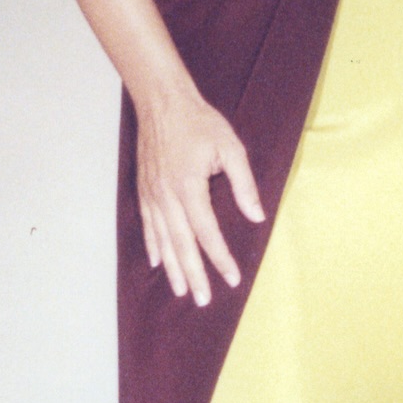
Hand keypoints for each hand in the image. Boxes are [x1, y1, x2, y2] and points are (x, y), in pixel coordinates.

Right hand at [135, 83, 263, 305]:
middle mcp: (167, 196)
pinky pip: (148, 225)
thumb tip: (257, 216)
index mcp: (189, 187)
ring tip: (182, 291)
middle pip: (181, 244)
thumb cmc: (199, 123)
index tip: (233, 278)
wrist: (162, 102)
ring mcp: (152, 195)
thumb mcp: (230, 148)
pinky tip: (158, 262)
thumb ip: (244, 184)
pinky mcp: (145, 190)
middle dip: (194, 275)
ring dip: (173, 268)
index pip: (207, 232)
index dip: (220, 258)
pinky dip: (154, 246)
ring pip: (163, 240)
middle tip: (205, 300)